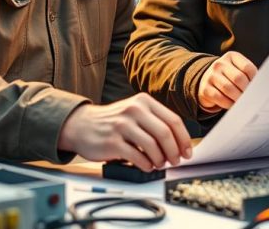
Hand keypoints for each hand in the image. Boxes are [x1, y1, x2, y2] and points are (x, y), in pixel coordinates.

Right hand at [57, 93, 191, 169]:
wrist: (81, 125)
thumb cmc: (113, 122)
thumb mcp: (134, 113)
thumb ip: (154, 122)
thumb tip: (179, 143)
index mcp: (144, 101)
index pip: (173, 120)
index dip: (184, 139)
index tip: (187, 152)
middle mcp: (134, 110)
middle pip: (165, 133)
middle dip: (174, 151)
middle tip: (176, 161)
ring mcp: (122, 125)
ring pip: (153, 145)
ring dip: (160, 159)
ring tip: (159, 164)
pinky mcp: (112, 142)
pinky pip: (137, 156)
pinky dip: (146, 165)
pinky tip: (147, 166)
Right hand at [198, 51, 257, 112]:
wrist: (207, 80)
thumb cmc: (229, 76)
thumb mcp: (238, 69)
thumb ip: (249, 75)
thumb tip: (259, 88)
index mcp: (231, 56)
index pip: (248, 68)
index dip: (254, 80)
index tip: (255, 86)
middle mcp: (220, 64)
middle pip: (239, 78)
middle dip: (246, 90)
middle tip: (250, 96)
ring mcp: (211, 75)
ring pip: (229, 89)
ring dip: (238, 98)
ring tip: (242, 101)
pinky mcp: (205, 89)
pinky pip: (220, 98)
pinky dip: (229, 104)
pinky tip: (232, 104)